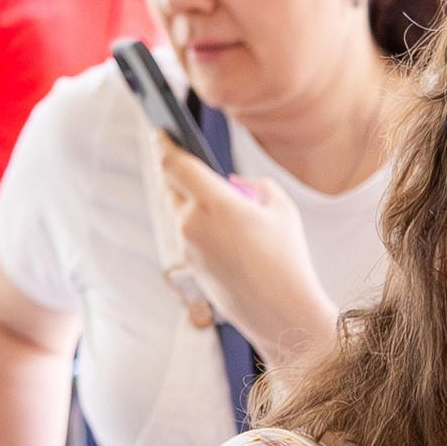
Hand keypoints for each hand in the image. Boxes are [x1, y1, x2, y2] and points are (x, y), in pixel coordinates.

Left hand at [154, 151, 340, 375]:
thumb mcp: (283, 209)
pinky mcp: (192, 267)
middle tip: (188, 164)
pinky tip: (225, 235)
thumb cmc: (287, 260)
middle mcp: (192, 223)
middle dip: (178, 173)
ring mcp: (188, 247)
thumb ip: (255, 185)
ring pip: (179, 213)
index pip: (173, 161)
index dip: (163, 143)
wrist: (283, 313)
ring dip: (192, 203)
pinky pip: (189, 238)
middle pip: (170, 185)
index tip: (159, 132)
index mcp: (213, 201)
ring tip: (219, 204)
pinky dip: (201, 229)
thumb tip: (235, 183)